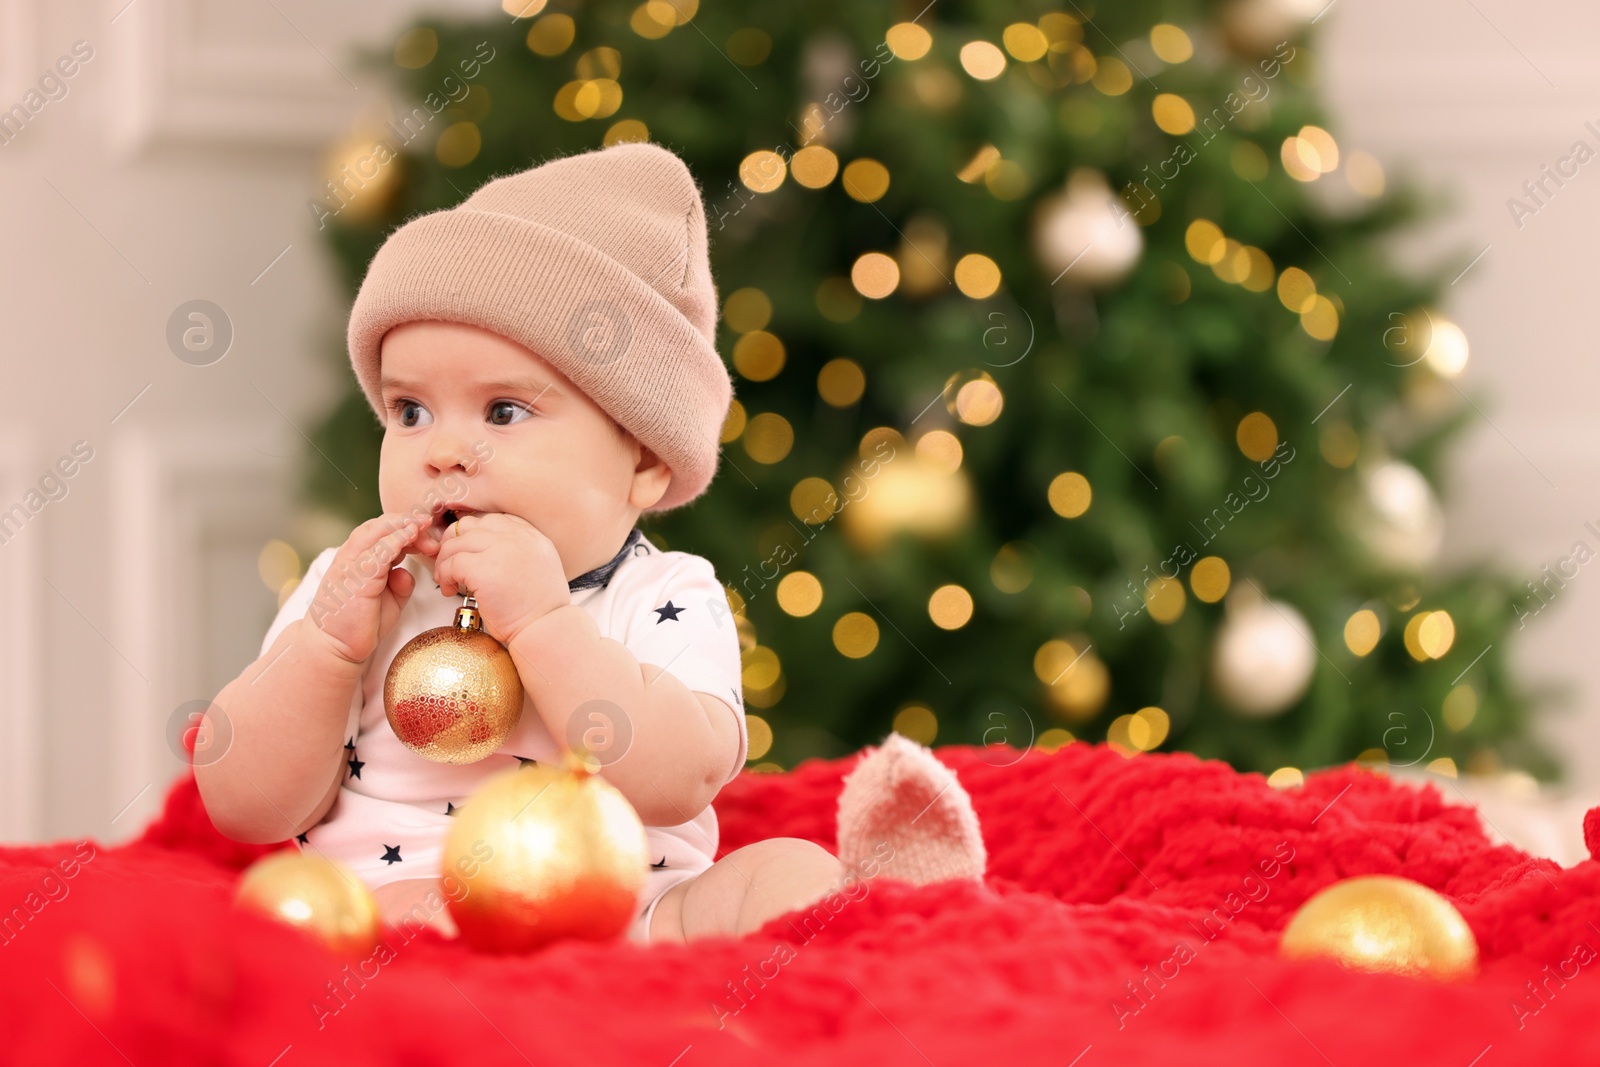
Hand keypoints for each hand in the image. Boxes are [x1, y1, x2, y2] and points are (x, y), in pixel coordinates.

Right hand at [302, 513, 424, 665]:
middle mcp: (352, 556)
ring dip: (404, 525)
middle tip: (430, 529)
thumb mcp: (389, 600)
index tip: (429, 535)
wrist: (336, 647)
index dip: (408, 528)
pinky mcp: (356, 575)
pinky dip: (397, 538)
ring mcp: (352, 563)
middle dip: (408, 522)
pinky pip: (379, 549)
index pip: (383, 531)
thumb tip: (407, 573)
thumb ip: (400, 583)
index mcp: (359, 558)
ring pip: (377, 530)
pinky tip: (412, 534)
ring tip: (424, 525)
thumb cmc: (361, 623)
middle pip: (381, 525)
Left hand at [428, 511, 570, 645]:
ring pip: (455, 543)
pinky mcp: (483, 569)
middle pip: (469, 526)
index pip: (491, 520)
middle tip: (449, 563)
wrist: (545, 628)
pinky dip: (445, 576)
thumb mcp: (539, 566)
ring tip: (447, 579)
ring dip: (445, 561)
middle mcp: (516, 536)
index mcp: (530, 535)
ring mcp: (499, 550)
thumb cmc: (540, 608)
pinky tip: (450, 589)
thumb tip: (487, 549)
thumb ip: (519, 550)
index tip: (466, 551)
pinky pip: (451, 563)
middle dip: (452, 543)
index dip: (472, 534)